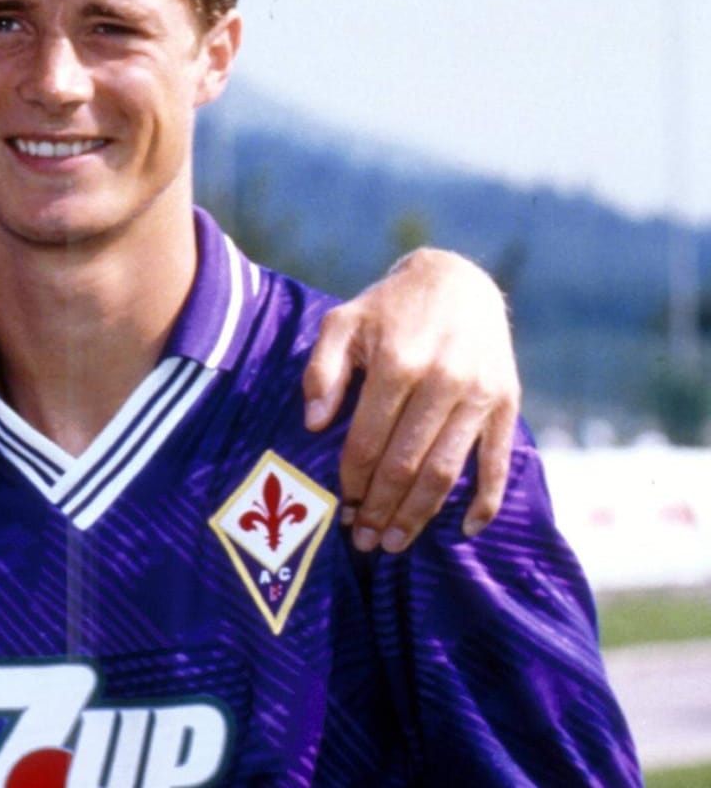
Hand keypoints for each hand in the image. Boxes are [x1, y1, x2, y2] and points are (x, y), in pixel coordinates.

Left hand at [303, 248, 519, 551]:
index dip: (353, 481)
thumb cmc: (389, 308)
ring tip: (395, 542)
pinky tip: (465, 529)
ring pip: (447, 471)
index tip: (341, 509)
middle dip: (382, 509)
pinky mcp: (507, 402)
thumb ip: (322, 370)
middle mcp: (443, 381)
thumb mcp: (342, 323)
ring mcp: (480, 394)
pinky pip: (496, 462)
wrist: (458, 282)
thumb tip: (315, 424)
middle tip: (363, 541)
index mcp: (398, 363)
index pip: (370, 441)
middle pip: (407, 464)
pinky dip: (485, 500)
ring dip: (420, 515)